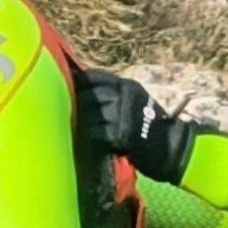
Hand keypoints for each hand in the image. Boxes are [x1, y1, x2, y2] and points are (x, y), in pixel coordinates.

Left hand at [74, 68, 197, 184]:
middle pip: (88, 95)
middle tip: (56, 109)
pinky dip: (84, 136)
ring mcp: (123, 114)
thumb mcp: (137, 102)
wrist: (171, 149)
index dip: (77, 83)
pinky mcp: (121, 133)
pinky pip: (94, 133)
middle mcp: (125, 96)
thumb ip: (114, 95)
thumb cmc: (151, 128)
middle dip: (73, 103)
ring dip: (75, 120)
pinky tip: (76, 138)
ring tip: (63, 124)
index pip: (94, 78)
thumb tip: (84, 92)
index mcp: (128, 86)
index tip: (65, 88)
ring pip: (88, 114)